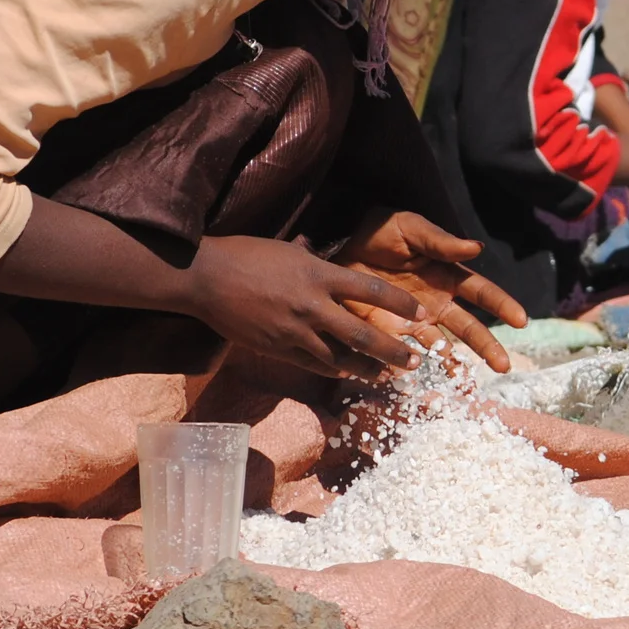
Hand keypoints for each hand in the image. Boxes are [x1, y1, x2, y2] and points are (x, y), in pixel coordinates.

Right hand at [177, 234, 423, 379]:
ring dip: (367, 369)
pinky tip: (348, 374)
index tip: (422, 314)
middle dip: (393, 351)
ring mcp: (294, 330)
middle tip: (414, 363)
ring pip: (340, 357)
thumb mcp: (290, 252)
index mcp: (318, 273)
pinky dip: (334, 369)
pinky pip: (314, 364)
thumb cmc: (247, 255)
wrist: (206, 278)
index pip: (371, 289)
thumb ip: (318, 266)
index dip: (400, 304)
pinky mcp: (277, 348)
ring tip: (386, 376)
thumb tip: (336, 272)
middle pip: (362, 334)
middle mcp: (312, 305)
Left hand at [333, 209, 527, 373]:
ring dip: (455, 366)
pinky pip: (404, 354)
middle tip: (504, 366)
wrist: (336, 248)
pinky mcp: (388, 334)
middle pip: (469, 328)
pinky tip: (421, 380)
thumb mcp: (410, 229)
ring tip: (468, 384)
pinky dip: (412, 369)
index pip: (482, 293)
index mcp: (448, 277)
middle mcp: (437, 304)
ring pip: (442, 348)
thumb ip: (440, 242)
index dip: (502, 305)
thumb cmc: (379, 233)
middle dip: (488, 346)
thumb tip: (476, 248)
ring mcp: (414, 323)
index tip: (521, 320)